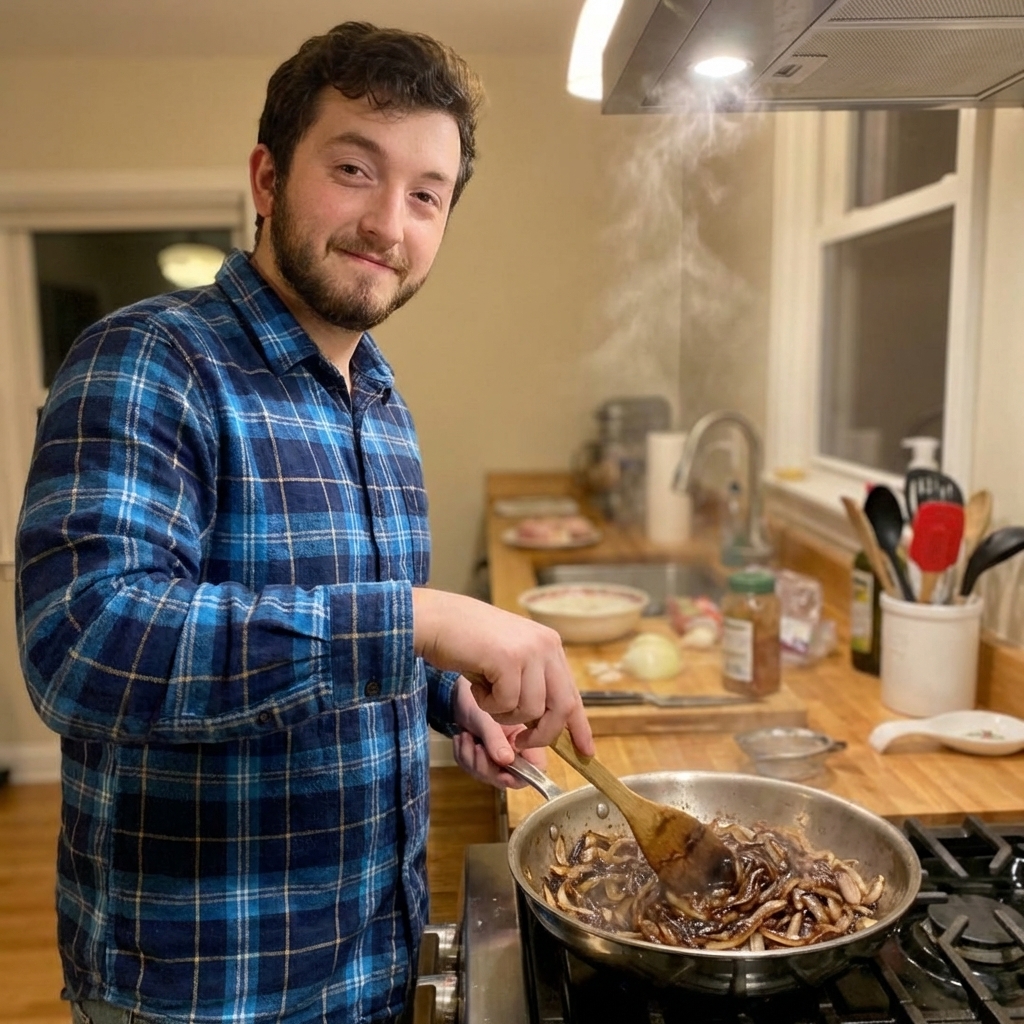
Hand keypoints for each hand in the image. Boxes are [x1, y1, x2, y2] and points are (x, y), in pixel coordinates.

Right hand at [412, 588, 593, 755]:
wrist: (438, 619)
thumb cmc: (468, 642)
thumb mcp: (510, 661)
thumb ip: (531, 684)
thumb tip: (548, 725)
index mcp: (550, 645)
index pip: (573, 693)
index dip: (580, 727)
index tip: (586, 752)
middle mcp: (546, 645)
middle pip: (561, 707)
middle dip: (542, 734)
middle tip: (520, 742)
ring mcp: (529, 650)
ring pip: (530, 710)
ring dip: (504, 715)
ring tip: (486, 695)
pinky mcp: (508, 659)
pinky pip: (506, 703)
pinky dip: (487, 704)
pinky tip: (477, 685)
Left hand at [450, 675, 546, 787]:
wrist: (458, 693)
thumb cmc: (476, 699)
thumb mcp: (484, 718)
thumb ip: (495, 739)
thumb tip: (505, 760)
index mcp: (524, 738)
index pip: (536, 767)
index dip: (523, 774)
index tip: (503, 771)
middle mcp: (513, 750)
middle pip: (507, 777)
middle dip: (486, 766)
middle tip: (476, 747)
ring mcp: (496, 755)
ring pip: (486, 774)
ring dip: (471, 759)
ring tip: (465, 736)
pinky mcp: (480, 757)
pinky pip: (472, 768)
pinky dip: (463, 756)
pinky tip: (461, 738)